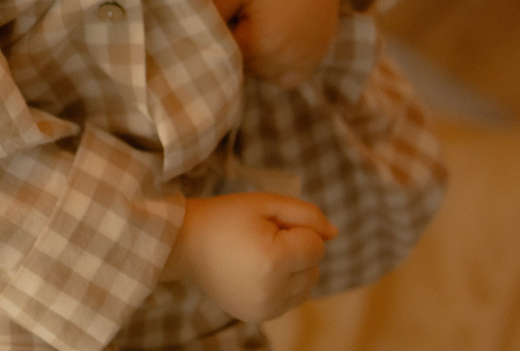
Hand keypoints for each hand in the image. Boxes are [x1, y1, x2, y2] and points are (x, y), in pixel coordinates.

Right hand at [163, 193, 334, 323]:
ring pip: (306, 288)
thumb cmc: (225, 217)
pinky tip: (257, 272)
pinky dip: (282, 286)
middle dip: (297, 251)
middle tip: (263, 238)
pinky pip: (289, 301)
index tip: (270, 225)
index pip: (317, 247)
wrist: (184, 243)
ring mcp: (264, 309)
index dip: (298, 230)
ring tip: (260, 256)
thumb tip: (335, 234)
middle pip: (314, 269)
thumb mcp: (265, 203)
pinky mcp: (256, 317)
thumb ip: (307, 214)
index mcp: (274, 260)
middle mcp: (272, 291)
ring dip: (293, 271)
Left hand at [210, 0, 357, 86]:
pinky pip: (280, 78)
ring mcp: (298, 68)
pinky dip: (273, 65)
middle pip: (239, 65)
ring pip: (257, 73)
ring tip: (260, 24)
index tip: (224, 16)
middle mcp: (280, 63)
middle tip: (242, 16)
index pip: (221, 54)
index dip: (217, 35)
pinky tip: (273, 39)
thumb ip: (211, 8)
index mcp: (258, 44)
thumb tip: (190, 31)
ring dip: (253, 57)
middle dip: (235, 46)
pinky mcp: (309, 67)